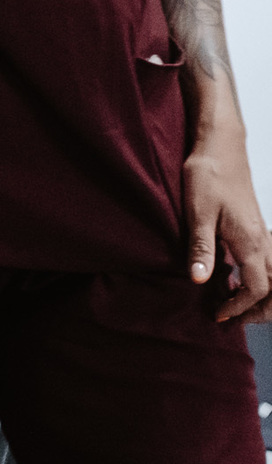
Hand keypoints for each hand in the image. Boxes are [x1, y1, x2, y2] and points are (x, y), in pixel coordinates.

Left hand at [183, 110, 271, 322]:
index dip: (239, 307)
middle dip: (257, 309)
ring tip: (235, 302)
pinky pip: (267, 258)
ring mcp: (261, 231)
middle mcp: (261, 239)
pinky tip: (233, 273)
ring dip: (261, 293)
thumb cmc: (208, 174)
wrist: (220, 145)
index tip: (218, 315)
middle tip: (232, 318)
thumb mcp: (197, 212)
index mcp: (250, 241)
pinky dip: (257, 274)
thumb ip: (200, 247)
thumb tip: (198, 281)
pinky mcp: (254, 224)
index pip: (256, 288)